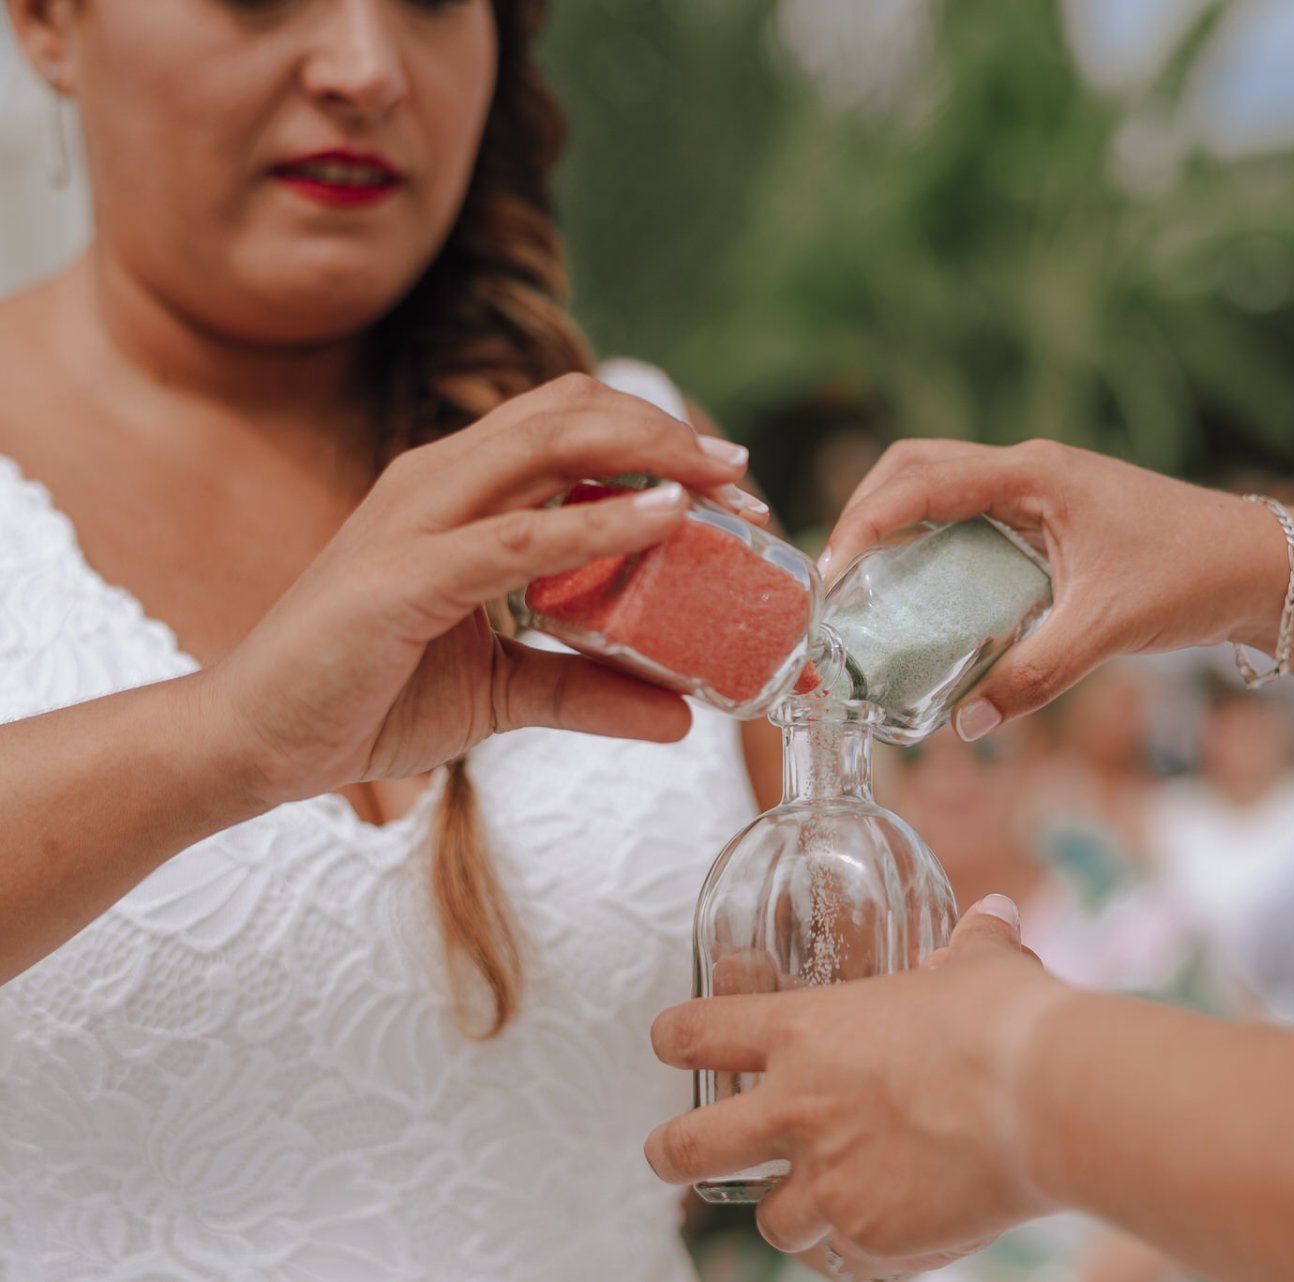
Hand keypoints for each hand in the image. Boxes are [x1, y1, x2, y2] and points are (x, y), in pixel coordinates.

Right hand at [208, 373, 766, 804]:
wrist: (255, 743)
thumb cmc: (365, 696)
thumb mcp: (503, 692)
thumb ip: (588, 689)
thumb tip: (681, 715)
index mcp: (459, 489)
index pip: (571, 425)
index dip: (658, 440)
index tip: (733, 486)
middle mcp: (439, 480)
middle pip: (570, 409)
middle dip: (668, 436)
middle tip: (745, 484)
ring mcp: (417, 519)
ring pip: (547, 443)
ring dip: (648, 459)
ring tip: (720, 490)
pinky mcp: (405, 577)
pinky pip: (518, 535)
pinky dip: (598, 524)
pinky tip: (662, 523)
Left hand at [647, 900, 1072, 1264]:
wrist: (1048, 1102)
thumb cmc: (1007, 1022)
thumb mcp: (981, 967)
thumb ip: (972, 946)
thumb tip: (995, 915)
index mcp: (805, 1034)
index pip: (696, 1033)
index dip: (678, 1038)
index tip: (676, 1042)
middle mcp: (797, 1113)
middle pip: (685, 1150)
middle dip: (673, 1153)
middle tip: (676, 1154)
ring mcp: (829, 1185)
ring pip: (770, 1223)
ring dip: (794, 1212)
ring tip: (827, 1201)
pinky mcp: (870, 1241)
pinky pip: (845, 1260)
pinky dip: (862, 1248)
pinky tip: (895, 1231)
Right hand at [818, 440, 1289, 739]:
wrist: (1263, 566)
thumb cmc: (1192, 578)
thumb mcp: (1104, 631)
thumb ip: (1032, 677)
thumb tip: (966, 726)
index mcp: (1035, 476)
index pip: (922, 482)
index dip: (865, 524)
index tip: (830, 575)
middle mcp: (1030, 470)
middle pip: (916, 468)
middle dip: (866, 514)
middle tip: (835, 579)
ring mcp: (1042, 488)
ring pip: (943, 486)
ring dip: (898, 525)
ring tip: (865, 587)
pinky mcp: (1054, 514)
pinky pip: (973, 514)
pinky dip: (935, 542)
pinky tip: (927, 594)